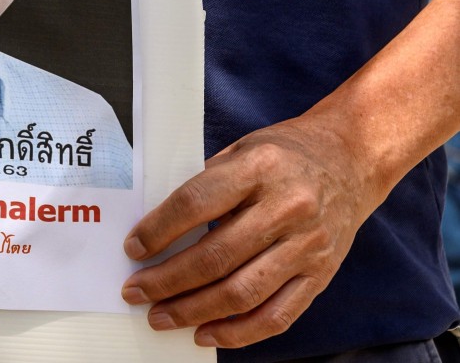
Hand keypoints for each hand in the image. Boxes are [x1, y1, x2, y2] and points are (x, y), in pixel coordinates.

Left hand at [121, 116, 384, 348]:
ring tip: (160, 316)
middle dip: (166, 280)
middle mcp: (287, 207)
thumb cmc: (284, 153)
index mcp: (259, 167)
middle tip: (134, 291)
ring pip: (242, 292)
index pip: (195, 204)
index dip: (158, 230)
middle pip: (215, 256)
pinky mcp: (321, 274)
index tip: (133, 248)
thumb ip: (205, 186)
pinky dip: (238, 331)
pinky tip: (205, 333)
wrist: (351, 158)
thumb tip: (156, 229)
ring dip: (193, 311)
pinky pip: (277, 315)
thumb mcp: (241, 150)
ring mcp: (308, 245)